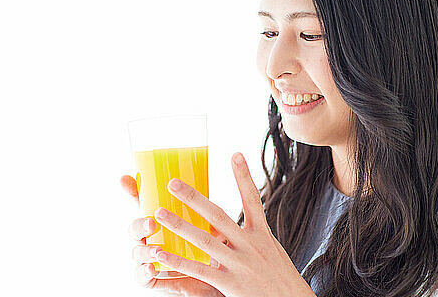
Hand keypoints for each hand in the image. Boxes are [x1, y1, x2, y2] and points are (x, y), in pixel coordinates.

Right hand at [120, 174, 224, 295]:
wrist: (211, 281)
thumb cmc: (207, 249)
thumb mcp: (209, 229)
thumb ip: (210, 218)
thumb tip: (218, 206)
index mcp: (161, 220)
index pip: (142, 203)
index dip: (131, 190)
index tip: (125, 178)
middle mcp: (150, 238)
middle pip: (135, 228)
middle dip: (139, 224)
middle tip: (152, 222)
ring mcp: (149, 258)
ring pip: (137, 253)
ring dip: (144, 251)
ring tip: (155, 251)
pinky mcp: (154, 279)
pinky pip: (143, 278)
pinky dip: (145, 273)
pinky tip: (152, 269)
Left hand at [149, 152, 315, 296]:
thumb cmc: (279, 278)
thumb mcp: (270, 251)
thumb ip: (251, 237)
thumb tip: (234, 224)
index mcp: (262, 234)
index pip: (252, 199)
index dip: (244, 176)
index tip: (235, 154)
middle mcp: (251, 245)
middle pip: (218, 216)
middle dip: (194, 198)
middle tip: (173, 182)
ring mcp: (240, 264)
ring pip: (204, 240)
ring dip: (179, 225)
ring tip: (158, 213)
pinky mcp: (231, 284)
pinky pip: (200, 270)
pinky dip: (178, 261)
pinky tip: (160, 253)